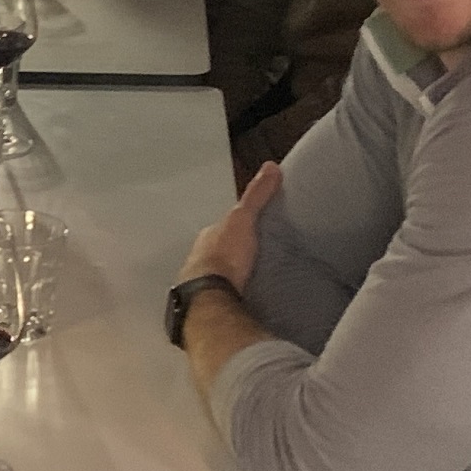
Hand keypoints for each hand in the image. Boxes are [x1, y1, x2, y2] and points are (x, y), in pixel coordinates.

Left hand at [178, 160, 281, 290]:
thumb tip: (270, 167)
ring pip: (219, 274)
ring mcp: (201, 281)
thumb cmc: (224, 255)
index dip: (237, 226)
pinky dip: (231, 295)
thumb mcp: (243, 218)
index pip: (223, 227)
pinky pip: (222, 295)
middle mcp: (200, 258)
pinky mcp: (208, 303)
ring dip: (232, 276)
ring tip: (253, 280)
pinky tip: (244, 298)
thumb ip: (256, 195)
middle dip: (234, 253)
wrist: (210, 296)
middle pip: (220, 251)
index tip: (252, 228)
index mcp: (208, 236)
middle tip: (256, 257)